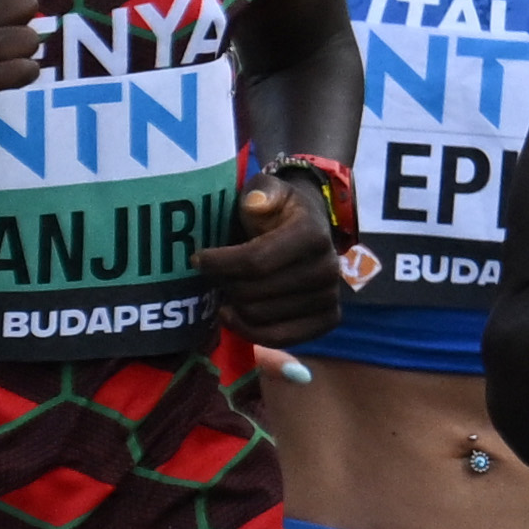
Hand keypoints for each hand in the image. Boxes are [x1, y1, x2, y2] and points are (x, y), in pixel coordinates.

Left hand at [200, 170, 348, 347]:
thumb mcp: (267, 190)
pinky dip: (251, 331)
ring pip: (260, 316)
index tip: (197, 259)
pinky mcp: (329, 319)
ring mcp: (331, 297)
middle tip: (213, 275)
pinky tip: (234, 316)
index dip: (219, 263)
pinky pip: (282, 338)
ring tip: (226, 290)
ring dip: (234, 305)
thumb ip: (261, 192)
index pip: (256, 261)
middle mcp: (328, 268)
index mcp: (312, 235)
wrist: (309, 228)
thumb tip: (256, 203)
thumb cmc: (277, 210)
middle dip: (224, 284)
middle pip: (253, 292)